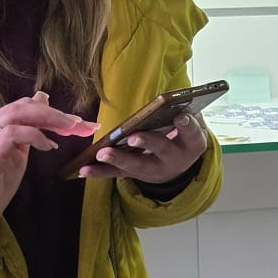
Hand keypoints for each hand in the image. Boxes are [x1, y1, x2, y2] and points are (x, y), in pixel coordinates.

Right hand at [0, 92, 93, 235]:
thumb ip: (29, 130)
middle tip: (81, 125)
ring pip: (19, 113)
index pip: (25, 107)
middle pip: (25, 106)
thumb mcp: (16, 152)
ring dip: (50, 120)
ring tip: (70, 131)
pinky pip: (13, 134)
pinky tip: (48, 147)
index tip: (79, 123)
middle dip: (57, 114)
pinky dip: (35, 136)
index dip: (54, 111)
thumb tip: (44, 103)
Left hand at [78, 110, 207, 186]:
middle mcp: (174, 159)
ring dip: (119, 159)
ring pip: (137, 165)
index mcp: (192, 145)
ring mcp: (154, 169)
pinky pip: (117, 173)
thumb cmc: (183, 138)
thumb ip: (189, 115)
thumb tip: (178, 102)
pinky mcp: (135, 174)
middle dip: (147, 142)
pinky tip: (83, 170)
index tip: (180, 116)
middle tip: (133, 137)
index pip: (192, 134)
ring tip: (102, 154)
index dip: (187, 126)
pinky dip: (100, 172)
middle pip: (162, 150)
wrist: (178, 168)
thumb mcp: (193, 127)